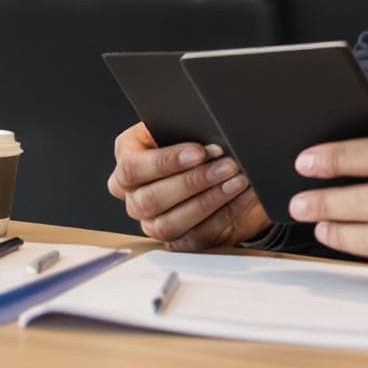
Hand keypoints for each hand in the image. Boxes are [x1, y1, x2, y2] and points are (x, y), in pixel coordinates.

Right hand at [107, 122, 268, 250]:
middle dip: (193, 182)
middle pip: (149, 199)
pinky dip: (220, 217)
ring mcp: (151, 221)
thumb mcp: (184, 126)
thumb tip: (202, 127)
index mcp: (127, 160)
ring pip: (168, 224)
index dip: (165, 162)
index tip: (199, 152)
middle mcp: (133, 195)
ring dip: (207, 201)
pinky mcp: (175, 240)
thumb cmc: (194, 141)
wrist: (216, 163)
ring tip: (236, 181)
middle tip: (226, 165)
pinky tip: (239, 198)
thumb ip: (183, 126)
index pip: (132, 167)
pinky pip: (193, 239)